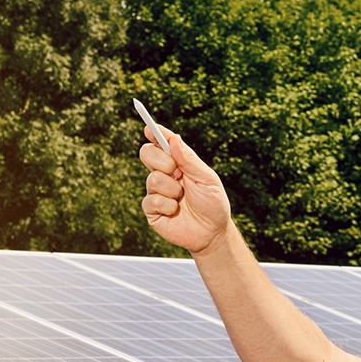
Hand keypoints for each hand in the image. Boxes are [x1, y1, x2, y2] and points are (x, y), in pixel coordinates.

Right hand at [140, 125, 231, 256]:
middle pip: (147, 153)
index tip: (150, 128)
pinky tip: (175, 211)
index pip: (162, 143)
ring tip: (182, 198)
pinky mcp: (152, 209)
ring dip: (172, 189)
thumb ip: (190, 160)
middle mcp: (164, 174)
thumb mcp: (207, 179)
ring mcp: (156, 191)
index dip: (155, 133)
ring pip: (152, 179)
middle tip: (176, 172)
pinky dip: (167, 205)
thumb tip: (174, 139)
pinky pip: (151, 200)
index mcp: (178, 163)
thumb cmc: (213, 204)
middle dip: (161, 160)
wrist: (212, 232)